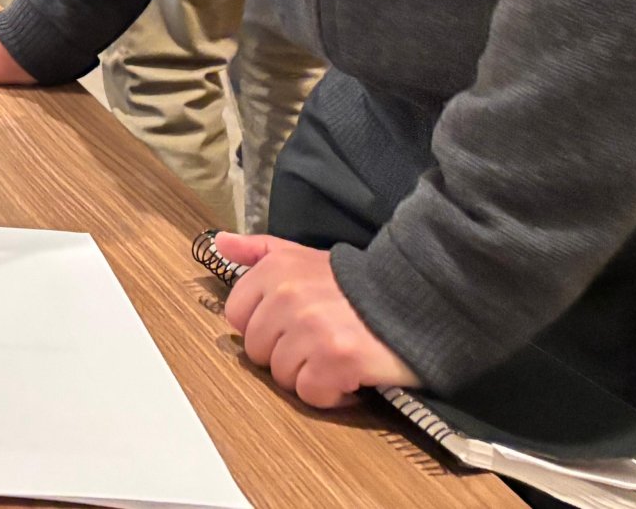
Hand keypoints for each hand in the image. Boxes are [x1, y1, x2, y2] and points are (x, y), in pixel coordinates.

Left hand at [214, 233, 419, 408]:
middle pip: (258, 352)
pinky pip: (311, 394)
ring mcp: (311, 328)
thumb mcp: (302, 256)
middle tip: (319, 342)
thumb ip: (258, 250)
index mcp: (274, 271)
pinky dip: (332, 393)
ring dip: (310, 375)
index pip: (237, 318)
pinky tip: (350, 375)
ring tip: (336, 356)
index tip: (290, 326)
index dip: (263, 328)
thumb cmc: (353, 285)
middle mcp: (287, 297)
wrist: (416, 299)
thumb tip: (219, 242)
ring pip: (282, 376)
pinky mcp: (336, 359)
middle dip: (286, 354)